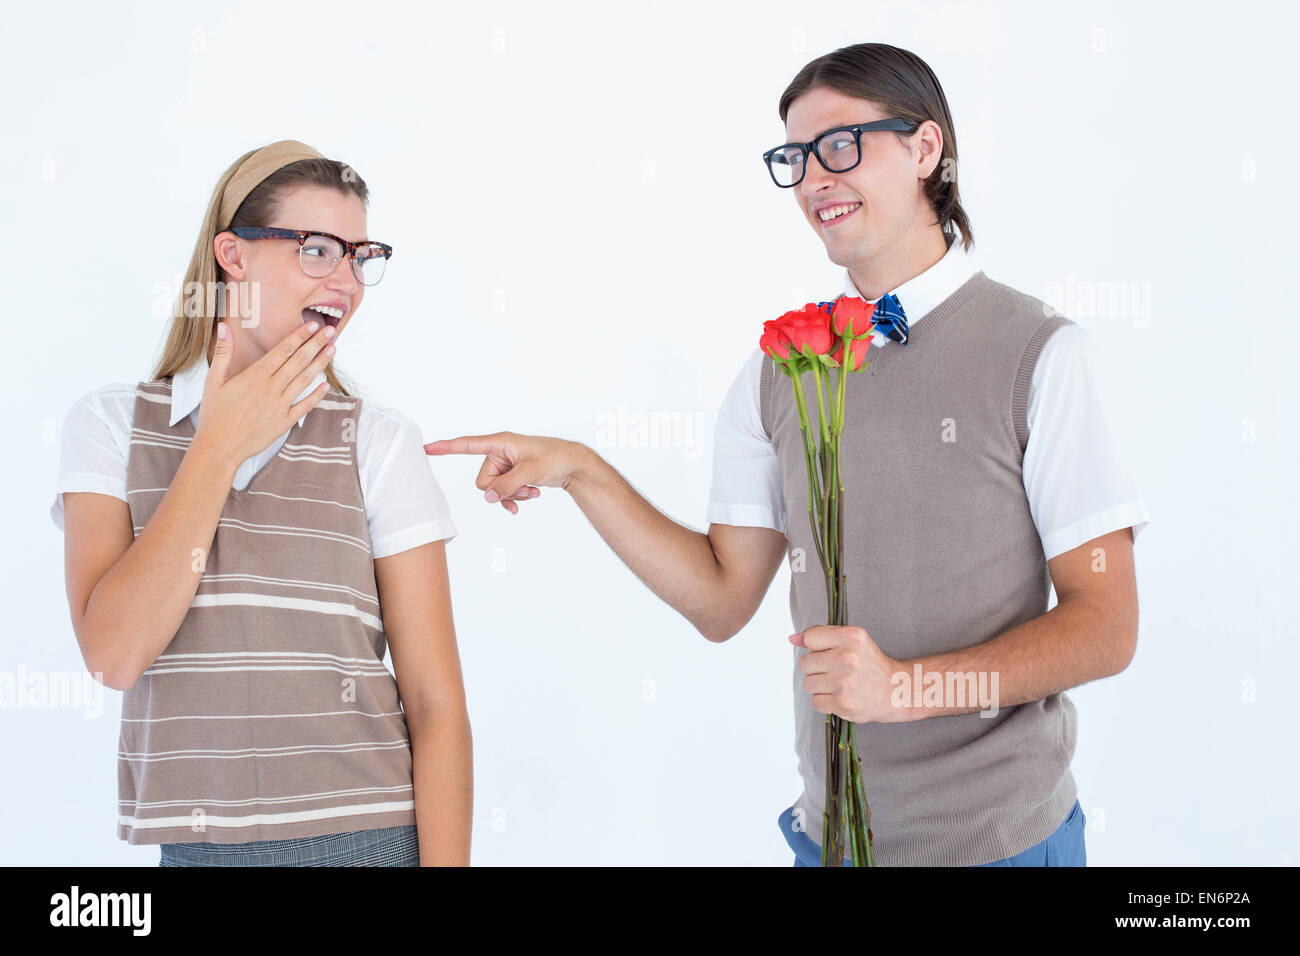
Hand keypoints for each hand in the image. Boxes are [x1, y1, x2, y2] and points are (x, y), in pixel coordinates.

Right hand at [194, 319, 335, 469]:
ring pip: (305, 380)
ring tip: (333, 349)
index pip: (283, 350)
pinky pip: (305, 406)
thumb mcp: (213, 381)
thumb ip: (222, 353)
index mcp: (255, 376)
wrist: (219, 447)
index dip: (300, 336)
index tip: (313, 325)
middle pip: (298, 361)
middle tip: (331, 330)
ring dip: (320, 363)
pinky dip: (317, 395)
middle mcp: (271, 388)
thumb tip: (223, 327)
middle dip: (316, 344)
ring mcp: (280, 406)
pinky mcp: (284, 422)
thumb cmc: (214, 414)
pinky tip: (326, 385)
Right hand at [423, 432, 586, 514]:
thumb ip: (506, 486)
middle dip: (501, 490)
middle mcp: (500, 453)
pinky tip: (532, 495)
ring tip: (531, 491)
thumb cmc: (555, 458)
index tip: (426, 448)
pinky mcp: (513, 476)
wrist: (574, 465)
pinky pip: (503, 493)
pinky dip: (516, 497)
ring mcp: (506, 465)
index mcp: (500, 443)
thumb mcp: (530, 473)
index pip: (467, 445)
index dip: (446, 448)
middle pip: (483, 481)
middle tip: (524, 488)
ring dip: (512, 495)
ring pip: (494, 490)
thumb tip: (489, 498)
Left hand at [790, 625, 906, 723]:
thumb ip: (822, 636)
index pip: (810, 637)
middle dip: (816, 669)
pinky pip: (815, 702)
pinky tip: (841, 697)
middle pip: (805, 663)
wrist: (897, 691)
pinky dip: (825, 702)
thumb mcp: (853, 641)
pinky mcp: (842, 702)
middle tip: (836, 672)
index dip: (816, 648)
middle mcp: (848, 657)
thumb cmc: (871, 665)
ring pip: (808, 684)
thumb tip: (792, 638)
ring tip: (839, 685)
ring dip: (820, 687)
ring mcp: (844, 681)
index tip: (829, 653)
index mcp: (851, 636)